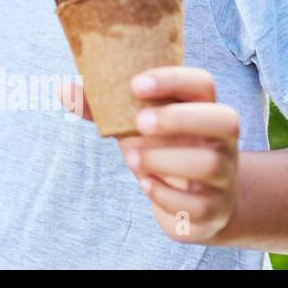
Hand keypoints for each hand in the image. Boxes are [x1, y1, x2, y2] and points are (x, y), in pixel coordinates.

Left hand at [61, 66, 239, 242]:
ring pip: (209, 163)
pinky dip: (166, 195)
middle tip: (138, 124)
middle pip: (224, 118)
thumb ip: (102, 108)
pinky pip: (198, 204)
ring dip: (163, 160)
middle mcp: (221, 139)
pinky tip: (147, 184)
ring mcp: (225, 174)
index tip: (134, 84)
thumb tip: (63, 90)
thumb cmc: (161, 149)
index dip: (172, 79)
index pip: (202, 83)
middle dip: (177, 119)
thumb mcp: (135, 126)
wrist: (194, 202)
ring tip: (132, 160)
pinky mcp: (215, 208)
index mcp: (202, 108)